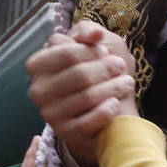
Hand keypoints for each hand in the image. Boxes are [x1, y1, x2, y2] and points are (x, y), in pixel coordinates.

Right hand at [26, 20, 136, 166]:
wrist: (106, 112)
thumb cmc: (101, 75)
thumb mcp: (96, 46)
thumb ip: (89, 33)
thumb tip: (95, 33)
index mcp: (38, 64)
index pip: (66, 51)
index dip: (92, 51)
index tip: (107, 52)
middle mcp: (38, 90)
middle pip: (78, 74)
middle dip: (105, 68)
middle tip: (121, 66)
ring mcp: (50, 113)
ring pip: (86, 96)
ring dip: (112, 88)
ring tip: (127, 83)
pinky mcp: (65, 133)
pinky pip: (88, 121)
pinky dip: (106, 111)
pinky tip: (116, 104)